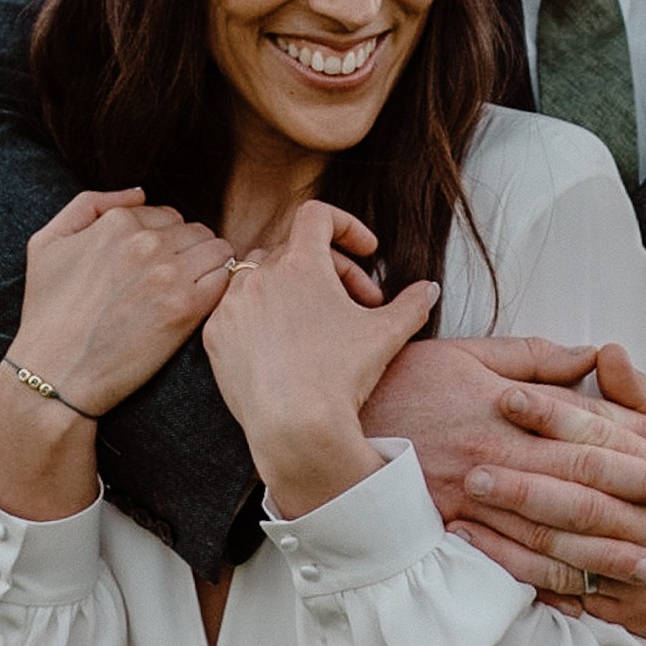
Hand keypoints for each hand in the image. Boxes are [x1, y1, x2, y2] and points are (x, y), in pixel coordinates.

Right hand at [0, 188, 235, 519]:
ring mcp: (169, 274)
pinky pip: (226, 278)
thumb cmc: (46, 312)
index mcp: (117, 223)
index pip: (168, 215)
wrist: (56, 373)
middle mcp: (146, 242)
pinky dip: (221, 287)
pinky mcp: (186, 308)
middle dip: (191, 251)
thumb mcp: (46, 243)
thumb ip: (89, 205)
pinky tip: (200, 305)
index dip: (166, 240)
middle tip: (176, 280)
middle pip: (196, 231)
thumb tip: (139, 193)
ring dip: (211, 266)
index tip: (157, 265)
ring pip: (218, 249)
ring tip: (192, 291)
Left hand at [202, 202, 439, 519]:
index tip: (366, 251)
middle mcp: (260, 275)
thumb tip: (430, 290)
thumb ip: (412, 304)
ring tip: (317, 322)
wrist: (295, 428)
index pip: (318, 216)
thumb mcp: (386, 335)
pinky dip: (260, 316)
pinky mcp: (215, 336)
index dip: (346, 226)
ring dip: (291, 289)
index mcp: (300, 263)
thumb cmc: (341, 378)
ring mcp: (232, 305)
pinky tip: (283, 344)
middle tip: (356, 303)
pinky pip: (236, 310)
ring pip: (260, 277)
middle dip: (331, 271)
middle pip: (295, 251)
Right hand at [360, 335, 645, 594]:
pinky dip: (545, 582)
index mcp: (506, 409)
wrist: (326, 421)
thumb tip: (590, 355)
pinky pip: (505, 562)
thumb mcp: (467, 353)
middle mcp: (497, 456)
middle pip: (582, 479)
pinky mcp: (450, 529)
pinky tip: (580, 597)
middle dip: (641, 494)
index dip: (637, 439)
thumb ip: (533, 358)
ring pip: (551, 530)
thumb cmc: (399, 380)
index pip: (586, 426)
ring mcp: (473, 498)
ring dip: (605, 550)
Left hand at [447, 343, 645, 645]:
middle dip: (525, 480)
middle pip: (584, 495)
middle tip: (473, 463)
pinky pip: (573, 594)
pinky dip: (530, 577)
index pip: (604, 437)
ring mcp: (644, 566)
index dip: (555, 416)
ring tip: (466, 510)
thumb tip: (606, 351)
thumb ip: (638, 401)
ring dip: (516, 531)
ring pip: (574, 548)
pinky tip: (490, 558)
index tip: (508, 396)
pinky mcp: (631, 610)